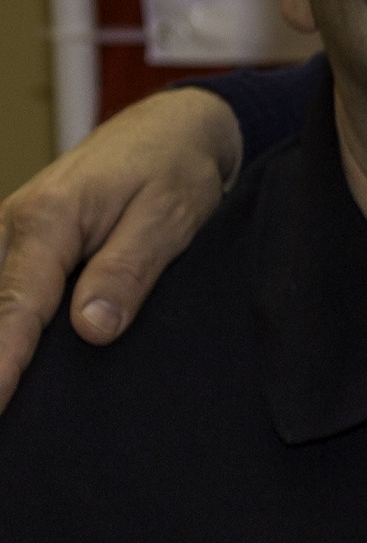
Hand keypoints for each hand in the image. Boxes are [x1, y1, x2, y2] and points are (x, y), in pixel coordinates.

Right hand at [0, 87, 243, 410]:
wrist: (168, 130)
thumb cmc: (173, 169)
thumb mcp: (168, 217)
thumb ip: (128, 271)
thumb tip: (92, 329)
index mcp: (48, 218)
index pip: (18, 306)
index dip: (3, 361)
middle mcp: (11, 225)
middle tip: (1, 412)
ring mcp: (7, 235)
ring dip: (0, 342)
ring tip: (6, 401)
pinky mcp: (16, 246)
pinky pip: (1, 291)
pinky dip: (4, 323)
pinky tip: (12, 362)